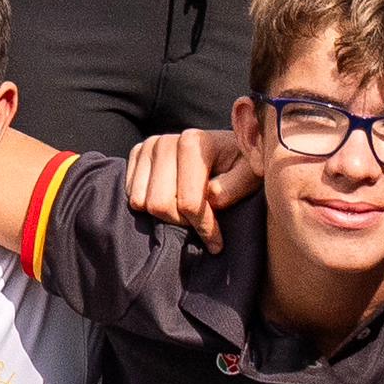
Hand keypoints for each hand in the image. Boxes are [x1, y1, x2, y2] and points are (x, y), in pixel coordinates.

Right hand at [122, 130, 250, 242]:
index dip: (203, 227)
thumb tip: (209, 197)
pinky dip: (149, 206)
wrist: (227, 148)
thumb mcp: (251, 175)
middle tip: (199, 223)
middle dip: (182, 222)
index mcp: (194, 143)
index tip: (216, 242)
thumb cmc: (241, 165)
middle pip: (160, 204)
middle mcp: (166, 141)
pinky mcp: (138, 154)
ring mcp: (149, 146)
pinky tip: (171, 201)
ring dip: (166, 215)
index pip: (188, 201)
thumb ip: (233, 187)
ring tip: (186, 211)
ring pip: (142, 202)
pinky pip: (132, 194)